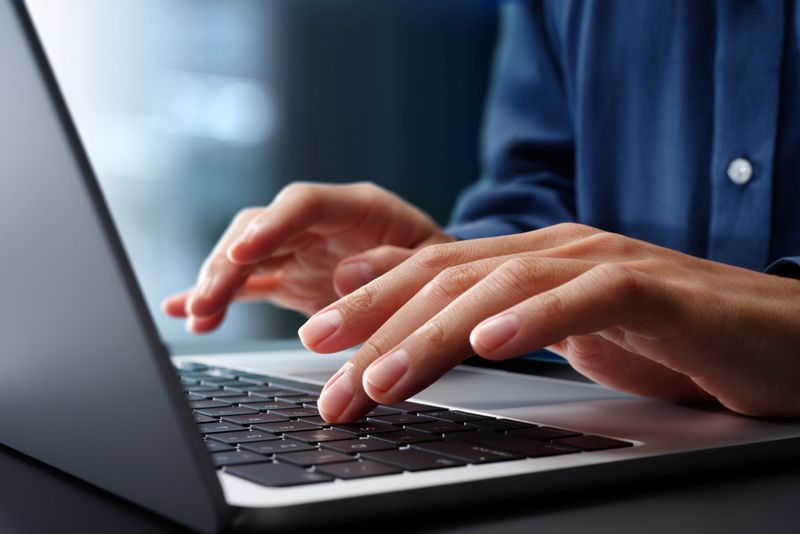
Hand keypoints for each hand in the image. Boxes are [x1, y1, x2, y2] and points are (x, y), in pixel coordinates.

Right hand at [162, 182, 451, 331]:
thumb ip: (396, 265)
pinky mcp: (292, 277)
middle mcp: (323, 224)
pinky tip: (185, 310)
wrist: (435, 282)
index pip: (305, 204)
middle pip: (262, 228)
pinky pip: (249, 283)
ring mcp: (303, 249)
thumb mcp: (434, 265)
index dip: (270, 226)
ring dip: (217, 282)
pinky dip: (221, 296)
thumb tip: (345, 273)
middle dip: (228, 262)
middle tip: (207, 303)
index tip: (240, 253)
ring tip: (197, 317)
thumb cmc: (438, 268)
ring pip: (247, 254)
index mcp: (360, 208)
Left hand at [302, 223, 799, 421]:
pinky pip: (585, 296)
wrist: (770, 337)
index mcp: (530, 260)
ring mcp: (605, 263)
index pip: (434, 274)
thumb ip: (498, 318)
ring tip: (379, 379)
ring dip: (432, 335)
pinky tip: (488, 344)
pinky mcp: (654, 289)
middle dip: (379, 326)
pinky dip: (533, 319)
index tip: (317, 338)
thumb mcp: (561, 331)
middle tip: (325, 369)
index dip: (371, 302)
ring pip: (501, 287)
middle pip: (450, 280)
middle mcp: (557, 251)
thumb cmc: (665, 338)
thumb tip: (428, 328)